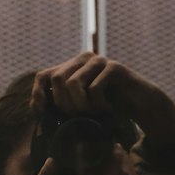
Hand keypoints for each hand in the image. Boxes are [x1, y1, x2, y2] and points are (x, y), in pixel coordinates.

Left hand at [30, 53, 174, 145]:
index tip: (42, 112)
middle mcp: (83, 58)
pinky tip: (108, 109)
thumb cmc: (108, 107)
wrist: (140, 105)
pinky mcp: (114, 67)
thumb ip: (62, 102)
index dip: (38, 93)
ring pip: (73, 83)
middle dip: (64, 103)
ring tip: (94, 113)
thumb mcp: (80, 106)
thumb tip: (35, 109)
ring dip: (82, 105)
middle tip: (79, 116)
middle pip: (57, 79)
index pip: (43, 75)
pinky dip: (98, 105)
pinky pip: (94, 89)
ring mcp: (99, 61)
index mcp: (71, 66)